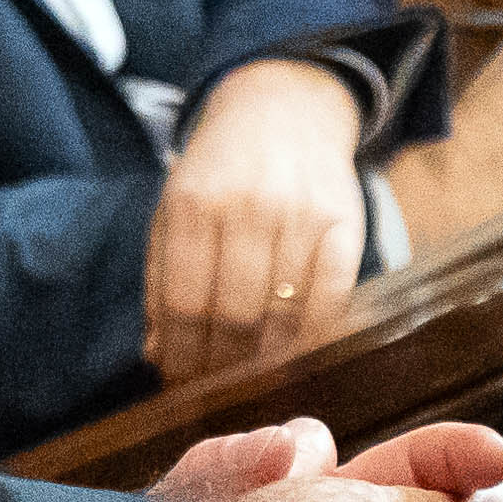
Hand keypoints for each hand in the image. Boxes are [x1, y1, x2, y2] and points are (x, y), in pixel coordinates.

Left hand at [142, 57, 370, 383]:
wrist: (283, 109)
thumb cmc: (220, 172)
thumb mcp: (174, 210)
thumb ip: (163, 280)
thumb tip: (156, 356)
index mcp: (193, 204)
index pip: (184, 305)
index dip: (181, 357)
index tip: (179, 386)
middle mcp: (248, 208)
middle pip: (234, 317)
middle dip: (221, 368)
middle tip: (216, 392)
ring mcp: (301, 215)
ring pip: (284, 317)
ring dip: (267, 363)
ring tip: (253, 382)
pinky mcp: (346, 222)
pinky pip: (333, 301)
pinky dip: (315, 339)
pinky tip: (298, 354)